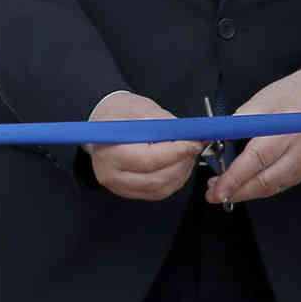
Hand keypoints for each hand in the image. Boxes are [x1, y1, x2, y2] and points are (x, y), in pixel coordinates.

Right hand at [86, 92, 204, 200]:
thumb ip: (166, 125)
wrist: (105, 123)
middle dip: (182, 163)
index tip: (195, 143)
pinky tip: (180, 164)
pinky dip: (174, 180)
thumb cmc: (121, 114)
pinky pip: (157, 193)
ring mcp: (118, 186)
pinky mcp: (128, 191)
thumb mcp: (142, 109)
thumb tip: (191, 135)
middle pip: (155, 179)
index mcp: (110, 151)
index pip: (149, 159)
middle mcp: (110, 174)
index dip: (177, 152)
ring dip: (181, 172)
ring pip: (159, 189)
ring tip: (188, 153)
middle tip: (195, 147)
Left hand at [207, 66, 300, 205]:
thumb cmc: (297, 92)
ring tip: (225, 190)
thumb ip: (237, 124)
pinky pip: (282, 184)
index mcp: (286, 130)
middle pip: (264, 181)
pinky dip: (262, 188)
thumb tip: (213, 144)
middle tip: (213, 194)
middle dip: (236, 192)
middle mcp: (300, 150)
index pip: (256, 161)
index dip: (233, 179)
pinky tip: (248, 185)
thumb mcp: (263, 100)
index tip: (215, 189)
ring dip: (247, 193)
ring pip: (272, 187)